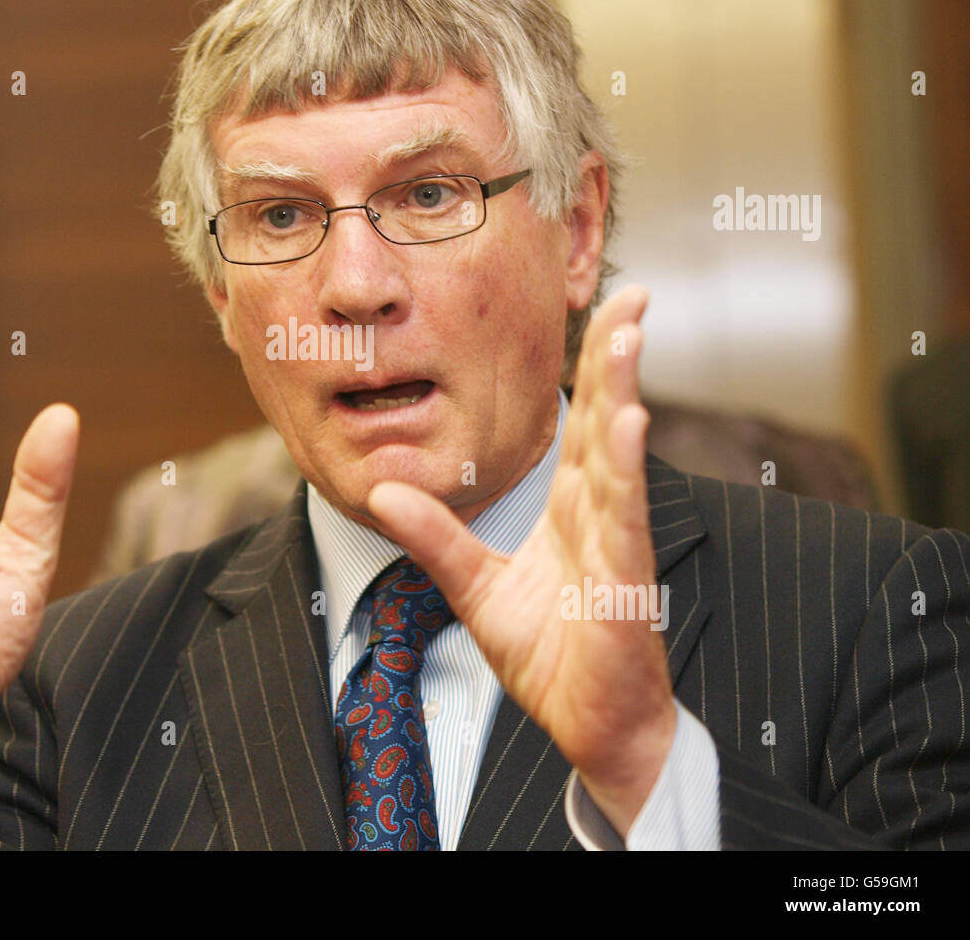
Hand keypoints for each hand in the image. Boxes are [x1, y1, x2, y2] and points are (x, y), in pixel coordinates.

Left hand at [367, 285, 673, 835]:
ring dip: (625, 393)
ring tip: (627, 335)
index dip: (595, 364)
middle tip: (633, 290)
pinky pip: (622, 522)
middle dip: (621, 354)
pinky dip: (623, 473)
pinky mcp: (623, 586)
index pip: (584, 420)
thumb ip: (434, 538)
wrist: (588, 726)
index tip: (604, 307)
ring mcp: (617, 546)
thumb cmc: (549, 654)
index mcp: (573, 508)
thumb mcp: (475, 587)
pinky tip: (627, 424)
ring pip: (620, 458)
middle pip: (611, 419)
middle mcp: (600, 515)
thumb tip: (382, 489)